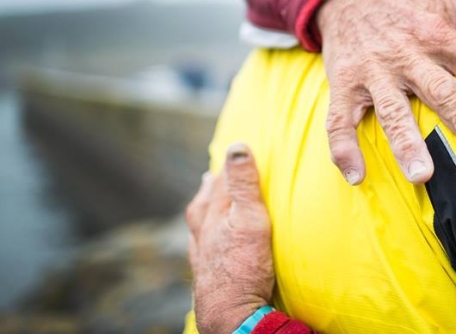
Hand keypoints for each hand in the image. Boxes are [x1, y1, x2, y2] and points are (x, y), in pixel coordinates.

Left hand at [186, 143, 273, 333]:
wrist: (230, 315)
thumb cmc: (244, 267)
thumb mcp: (250, 219)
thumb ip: (244, 184)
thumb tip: (237, 146)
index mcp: (213, 214)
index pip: (220, 181)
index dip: (228, 165)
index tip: (235, 148)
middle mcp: (203, 231)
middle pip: (204, 201)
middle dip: (211, 185)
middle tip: (214, 173)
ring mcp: (202, 254)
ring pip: (199, 224)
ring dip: (204, 208)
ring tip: (206, 198)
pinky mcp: (206, 273)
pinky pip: (200, 246)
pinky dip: (204, 236)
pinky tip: (207, 241)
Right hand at [317, 0, 455, 184]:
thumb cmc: (408, 7)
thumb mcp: (449, 7)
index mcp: (438, 33)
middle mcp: (407, 53)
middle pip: (443, 91)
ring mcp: (373, 71)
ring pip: (391, 111)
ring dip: (406, 144)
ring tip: (423, 176)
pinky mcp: (343, 84)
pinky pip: (339, 121)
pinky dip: (344, 149)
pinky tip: (356, 176)